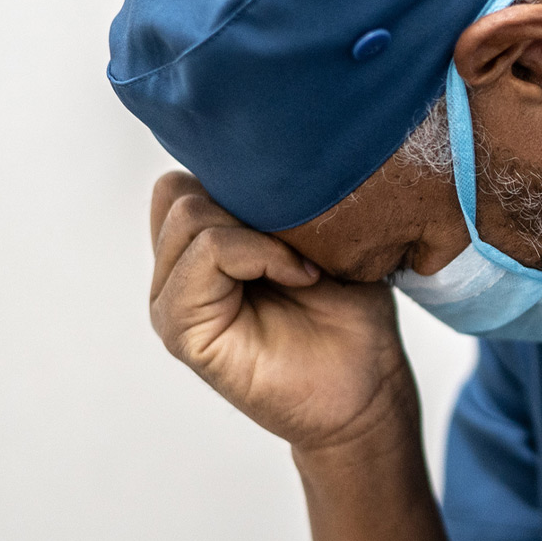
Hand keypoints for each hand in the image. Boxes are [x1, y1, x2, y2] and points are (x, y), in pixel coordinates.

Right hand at [149, 172, 416, 452]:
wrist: (369, 387)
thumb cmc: (350, 315)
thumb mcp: (316, 237)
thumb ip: (275, 202)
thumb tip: (261, 153)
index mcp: (199, 248)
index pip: (185, 180)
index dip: (239, 179)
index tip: (300, 207)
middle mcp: (176, 272)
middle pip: (180, 189)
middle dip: (247, 199)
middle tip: (301, 239)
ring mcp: (173, 301)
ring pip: (189, 215)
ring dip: (259, 230)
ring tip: (306, 264)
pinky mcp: (183, 330)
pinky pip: (207, 254)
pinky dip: (259, 254)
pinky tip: (300, 277)